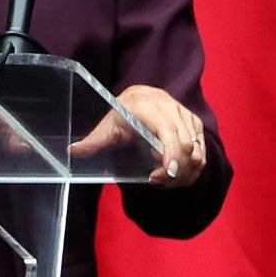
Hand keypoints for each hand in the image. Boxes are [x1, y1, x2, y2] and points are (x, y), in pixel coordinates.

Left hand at [68, 84, 208, 187]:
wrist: (144, 95)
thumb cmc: (124, 112)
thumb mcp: (108, 125)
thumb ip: (94, 140)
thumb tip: (73, 151)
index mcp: (147, 106)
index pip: (167, 130)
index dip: (171, 153)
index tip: (167, 172)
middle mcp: (170, 108)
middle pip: (184, 145)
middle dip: (175, 169)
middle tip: (158, 181)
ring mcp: (186, 116)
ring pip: (196, 150)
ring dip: (185, 171)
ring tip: (165, 179)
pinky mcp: (195, 124)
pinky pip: (202, 151)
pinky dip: (192, 167)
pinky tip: (175, 174)